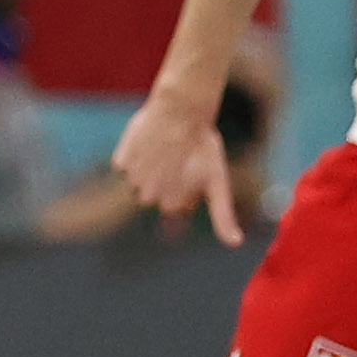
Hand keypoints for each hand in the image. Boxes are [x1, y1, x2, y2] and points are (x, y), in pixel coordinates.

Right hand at [111, 82, 240, 244]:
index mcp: (171, 206)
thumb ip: (223, 218)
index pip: (176, 207)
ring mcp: (132, 180)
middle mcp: (148, 198)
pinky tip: (150, 144)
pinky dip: (135, 157)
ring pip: (140, 181)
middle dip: (167, 182)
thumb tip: (235, 244)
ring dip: (151, 170)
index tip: (194, 171)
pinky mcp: (120, 162)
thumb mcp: (218, 184)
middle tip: (181, 160)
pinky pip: (126, 166)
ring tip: (167, 151)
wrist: (181, 111)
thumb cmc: (203, 148)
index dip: (187, 189)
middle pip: (157, 196)